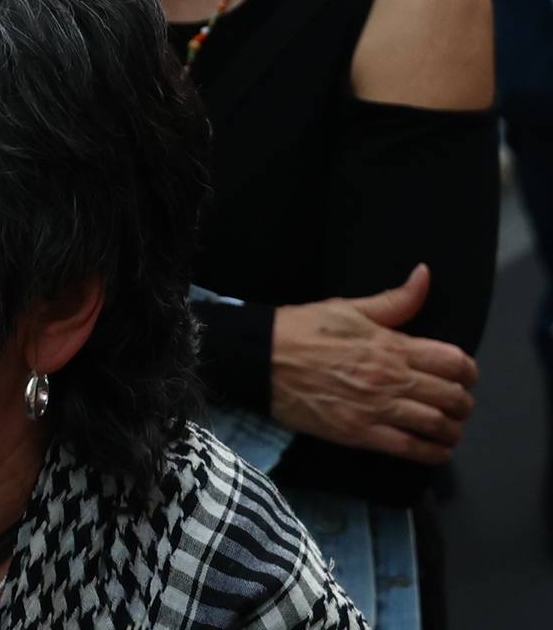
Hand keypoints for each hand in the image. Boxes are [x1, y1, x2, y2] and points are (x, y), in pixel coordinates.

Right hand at [268, 264, 478, 464]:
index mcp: (391, 345)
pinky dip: (433, 453)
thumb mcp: (348, 307)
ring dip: (452, 429)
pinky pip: (412, 450)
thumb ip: (394, 300)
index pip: (455, 362)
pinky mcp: (361, 434)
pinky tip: (435, 449)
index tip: (463, 375)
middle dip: (462, 402)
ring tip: (447, 426)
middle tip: (455, 402)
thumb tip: (425, 275)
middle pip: (453, 397)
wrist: (260, 359)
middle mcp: (392, 379)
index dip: (468, 371)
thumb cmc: (302, 329)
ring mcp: (378, 409)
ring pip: (439, 426)